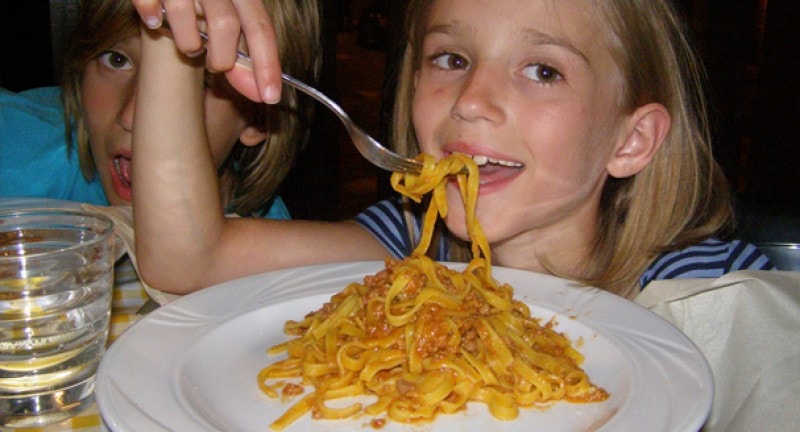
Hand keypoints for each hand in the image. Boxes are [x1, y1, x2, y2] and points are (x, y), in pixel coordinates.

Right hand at [131, 0, 281, 102]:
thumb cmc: (205, 4)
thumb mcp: (229, 20)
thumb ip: (244, 55)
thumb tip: (260, 93)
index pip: (261, 28)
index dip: (267, 64)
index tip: (270, 97)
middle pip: (225, 23)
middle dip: (222, 58)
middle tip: (216, 67)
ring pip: (185, 14)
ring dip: (187, 43)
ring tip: (188, 46)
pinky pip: (148, 1)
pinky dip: (151, 15)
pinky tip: (154, 21)